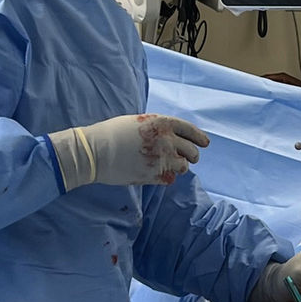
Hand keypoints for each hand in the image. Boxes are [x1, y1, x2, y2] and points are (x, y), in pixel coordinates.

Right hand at [49, 114, 209, 190]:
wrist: (95, 151)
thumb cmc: (112, 133)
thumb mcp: (140, 122)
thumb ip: (159, 128)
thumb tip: (173, 137)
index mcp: (163, 123)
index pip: (190, 130)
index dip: (199, 137)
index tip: (205, 143)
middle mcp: (167, 140)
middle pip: (192, 151)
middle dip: (192, 155)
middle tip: (189, 158)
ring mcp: (162, 159)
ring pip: (184, 167)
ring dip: (179, 167)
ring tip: (168, 166)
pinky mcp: (154, 175)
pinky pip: (170, 179)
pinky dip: (167, 177)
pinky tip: (157, 174)